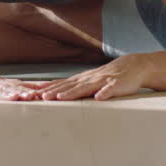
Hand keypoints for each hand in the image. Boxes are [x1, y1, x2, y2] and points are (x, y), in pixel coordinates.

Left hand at [33, 54, 149, 100]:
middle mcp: (89, 79)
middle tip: (41, 98)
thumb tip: (55, 94)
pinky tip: (99, 98)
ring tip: (61, 98)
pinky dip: (104, 93)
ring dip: (73, 93)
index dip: (47, 89)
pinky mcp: (116, 85)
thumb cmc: (108, 76)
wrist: (132, 66)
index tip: (32, 93)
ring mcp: (102, 81)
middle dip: (55, 92)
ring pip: (86, 87)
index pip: (61, 84)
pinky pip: (110, 89)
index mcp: (82, 80)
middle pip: (69, 86)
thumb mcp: (89, 81)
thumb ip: (74, 87)